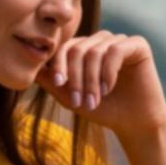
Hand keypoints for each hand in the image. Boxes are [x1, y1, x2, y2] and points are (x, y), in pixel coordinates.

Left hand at [37, 32, 165, 138]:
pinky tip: (108, 89)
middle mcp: (102, 41)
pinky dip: (108, 72)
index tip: (59, 84)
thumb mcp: (70, 97)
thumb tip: (28, 69)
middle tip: (79, 102)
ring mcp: (120, 41)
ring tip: (94, 101)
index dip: (59, 64)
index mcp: (85, 49)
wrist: (135, 123)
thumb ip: (52, 81)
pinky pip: (115, 51)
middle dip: (76, 77)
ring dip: (91, 79)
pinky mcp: (137, 45)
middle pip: (78, 48)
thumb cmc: (104, 110)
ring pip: (95, 51)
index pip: (65, 47)